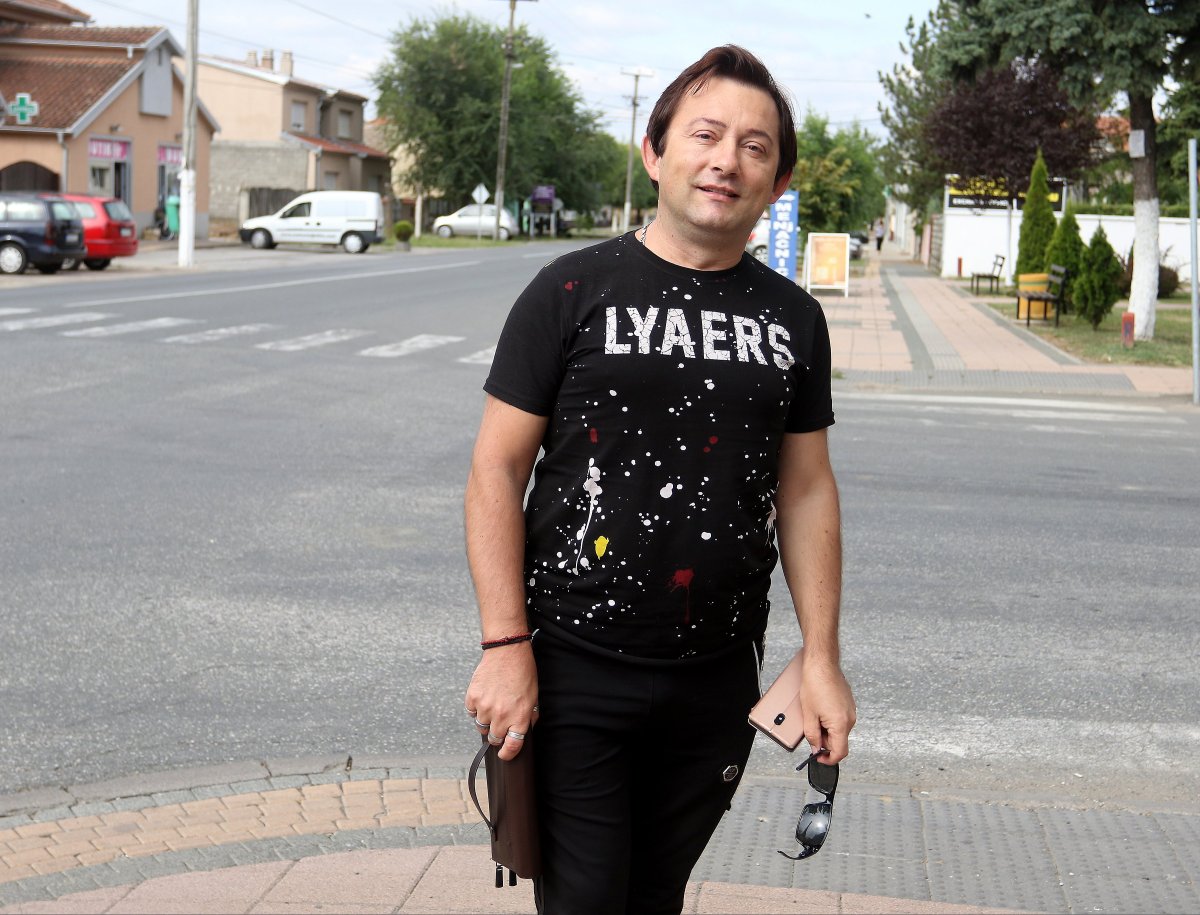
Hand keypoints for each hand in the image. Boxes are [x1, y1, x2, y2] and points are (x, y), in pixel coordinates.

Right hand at [464, 643, 537, 759]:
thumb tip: (523, 732)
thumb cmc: (523, 672)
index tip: (505, 754)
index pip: (512, 746)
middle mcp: (502, 715)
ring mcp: (485, 707)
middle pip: (494, 739)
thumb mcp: (534, 697)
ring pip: (481, 727)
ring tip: (492, 706)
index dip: (507, 753)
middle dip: (497, 735)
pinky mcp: (473, 697)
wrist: (507, 651)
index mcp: (519, 717)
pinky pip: (471, 712)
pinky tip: (484, 697)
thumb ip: (529, 717)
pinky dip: (476, 708)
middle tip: (500, 723)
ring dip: (486, 721)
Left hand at [799, 658, 855, 763]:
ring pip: (839, 730)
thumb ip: (812, 736)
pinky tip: (820, 710)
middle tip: (811, 733)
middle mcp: (850, 719)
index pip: (840, 752)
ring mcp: (851, 711)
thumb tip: (816, 749)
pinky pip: (840, 720)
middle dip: (824, 742)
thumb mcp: (808, 714)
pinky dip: (830, 721)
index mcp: (841, 724)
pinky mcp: (849, 704)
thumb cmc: (815, 685)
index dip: (828, 759)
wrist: (822, 665)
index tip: (817, 758)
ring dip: (827, 731)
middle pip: (839, 741)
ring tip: (814, 717)